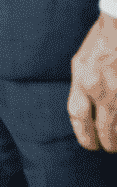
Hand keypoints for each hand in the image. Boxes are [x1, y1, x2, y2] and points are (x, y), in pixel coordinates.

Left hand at [68, 11, 116, 151]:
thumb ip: (81, 84)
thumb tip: (84, 108)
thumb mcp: (81, 61)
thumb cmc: (102, 39)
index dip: (83, 135)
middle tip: (107, 147)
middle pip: (103, 128)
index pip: (78, 117)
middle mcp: (101, 88)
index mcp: (83, 79)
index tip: (89, 144)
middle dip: (106, 142)